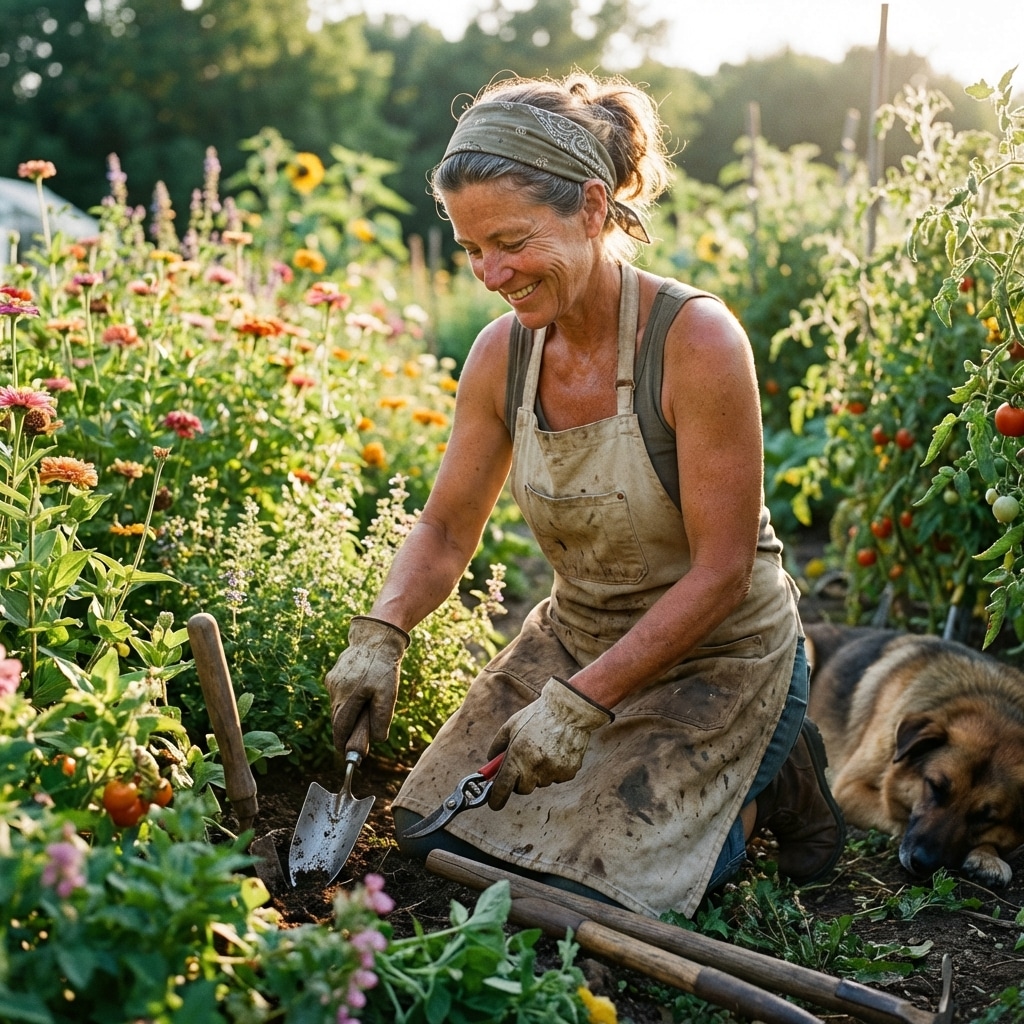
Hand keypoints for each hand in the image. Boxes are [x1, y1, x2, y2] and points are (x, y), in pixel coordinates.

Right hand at [325, 616, 408, 749]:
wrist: (376, 638)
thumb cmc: (384, 668)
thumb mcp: (388, 695)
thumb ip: (381, 719)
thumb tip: (377, 740)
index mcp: (347, 698)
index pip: (340, 729)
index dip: (342, 743)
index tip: (346, 753)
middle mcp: (335, 691)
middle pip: (337, 720)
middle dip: (346, 731)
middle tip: (357, 739)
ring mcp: (332, 682)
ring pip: (337, 706)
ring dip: (348, 713)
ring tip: (365, 707)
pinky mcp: (333, 675)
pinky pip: (339, 694)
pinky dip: (348, 699)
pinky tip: (361, 692)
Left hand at [486, 677, 612, 809]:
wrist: (569, 710)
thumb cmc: (537, 715)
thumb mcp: (511, 726)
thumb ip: (498, 746)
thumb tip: (490, 763)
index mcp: (517, 755)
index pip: (502, 788)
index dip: (496, 798)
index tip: (494, 803)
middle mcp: (534, 767)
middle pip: (522, 789)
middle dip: (520, 780)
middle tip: (524, 762)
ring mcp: (553, 771)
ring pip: (541, 782)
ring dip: (539, 773)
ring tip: (544, 749)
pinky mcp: (568, 772)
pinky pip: (557, 778)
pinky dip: (555, 769)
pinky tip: (557, 751)